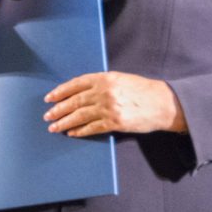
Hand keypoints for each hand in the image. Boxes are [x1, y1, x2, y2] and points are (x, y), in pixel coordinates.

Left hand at [44, 71, 186, 136]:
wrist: (164, 103)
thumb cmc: (142, 90)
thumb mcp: (120, 79)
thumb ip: (101, 83)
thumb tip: (80, 92)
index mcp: (104, 78)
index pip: (75, 84)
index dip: (60, 92)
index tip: (49, 98)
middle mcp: (104, 92)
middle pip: (75, 101)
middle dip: (58, 109)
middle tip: (47, 116)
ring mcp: (109, 108)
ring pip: (80, 116)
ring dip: (65, 122)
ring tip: (54, 127)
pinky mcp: (115, 122)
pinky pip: (93, 128)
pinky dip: (81, 131)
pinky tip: (72, 134)